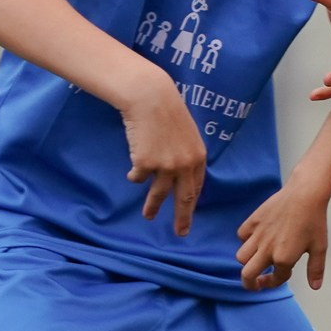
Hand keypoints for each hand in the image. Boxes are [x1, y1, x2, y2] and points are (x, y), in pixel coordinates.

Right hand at [121, 69, 207, 233]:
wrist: (149, 97)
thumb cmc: (166, 111)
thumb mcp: (185, 133)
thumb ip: (185, 153)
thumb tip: (181, 173)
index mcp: (197, 157)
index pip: (196, 186)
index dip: (192, 201)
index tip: (189, 214)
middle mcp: (184, 165)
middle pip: (184, 198)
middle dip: (182, 217)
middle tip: (181, 232)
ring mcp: (165, 166)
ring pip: (158, 194)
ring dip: (152, 206)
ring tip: (148, 216)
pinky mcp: (145, 164)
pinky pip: (138, 177)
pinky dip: (135, 174)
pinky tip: (133, 168)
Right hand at [237, 179, 329, 290]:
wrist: (305, 194)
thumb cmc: (314, 220)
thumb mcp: (319, 247)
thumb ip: (316, 269)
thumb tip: (315, 286)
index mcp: (284, 259)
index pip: (275, 279)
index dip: (275, 282)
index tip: (276, 278)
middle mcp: (267, 250)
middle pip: (247, 275)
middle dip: (249, 284)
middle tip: (254, 283)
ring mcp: (258, 235)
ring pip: (241, 257)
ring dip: (248, 262)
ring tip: (256, 260)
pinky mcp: (252, 221)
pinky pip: (241, 236)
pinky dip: (245, 240)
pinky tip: (256, 238)